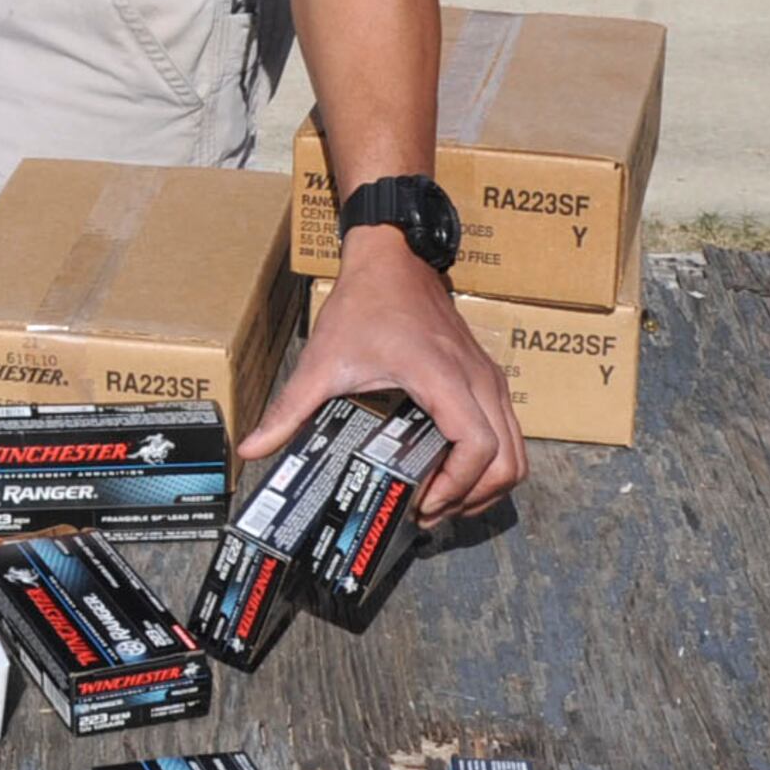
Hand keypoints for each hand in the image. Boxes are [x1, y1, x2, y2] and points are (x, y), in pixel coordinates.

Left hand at [237, 230, 526, 522]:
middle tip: (429, 511)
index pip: (478, 446)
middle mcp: (478, 380)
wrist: (393, 258)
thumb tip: (253, 449)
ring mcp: (490, 379)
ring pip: (516, 452)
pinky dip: (491, 463)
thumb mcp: (322, 360)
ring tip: (442, 500)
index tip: (423, 504)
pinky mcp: (489, 379)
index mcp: (442, 377)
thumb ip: (289, 409)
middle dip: (473, 497)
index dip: (457, 486)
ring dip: (487, 485)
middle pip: (508, 461)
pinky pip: (509, 434)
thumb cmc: (363, 305)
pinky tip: (451, 472)